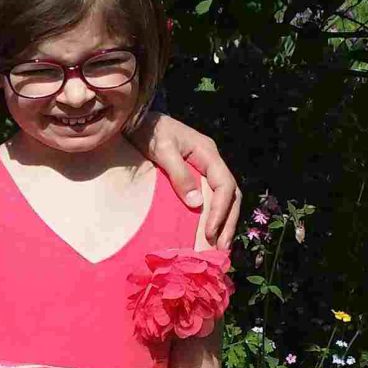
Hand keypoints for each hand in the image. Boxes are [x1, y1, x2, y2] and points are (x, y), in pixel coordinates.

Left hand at [133, 111, 241, 247]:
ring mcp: (205, 168)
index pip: (225, 186)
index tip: (210, 232)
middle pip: (231, 195)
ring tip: (219, 246)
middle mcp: (211, 161)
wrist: (136, 120)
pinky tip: (209, 232)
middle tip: (221, 248)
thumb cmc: (149, 131)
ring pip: (225, 198)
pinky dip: (213, 216)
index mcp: (208, 153)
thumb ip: (179, 175)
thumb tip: (197, 204)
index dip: (221, 211)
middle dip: (228, 222)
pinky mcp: (195, 175)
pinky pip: (211, 197)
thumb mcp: (162, 150)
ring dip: (224, 222)